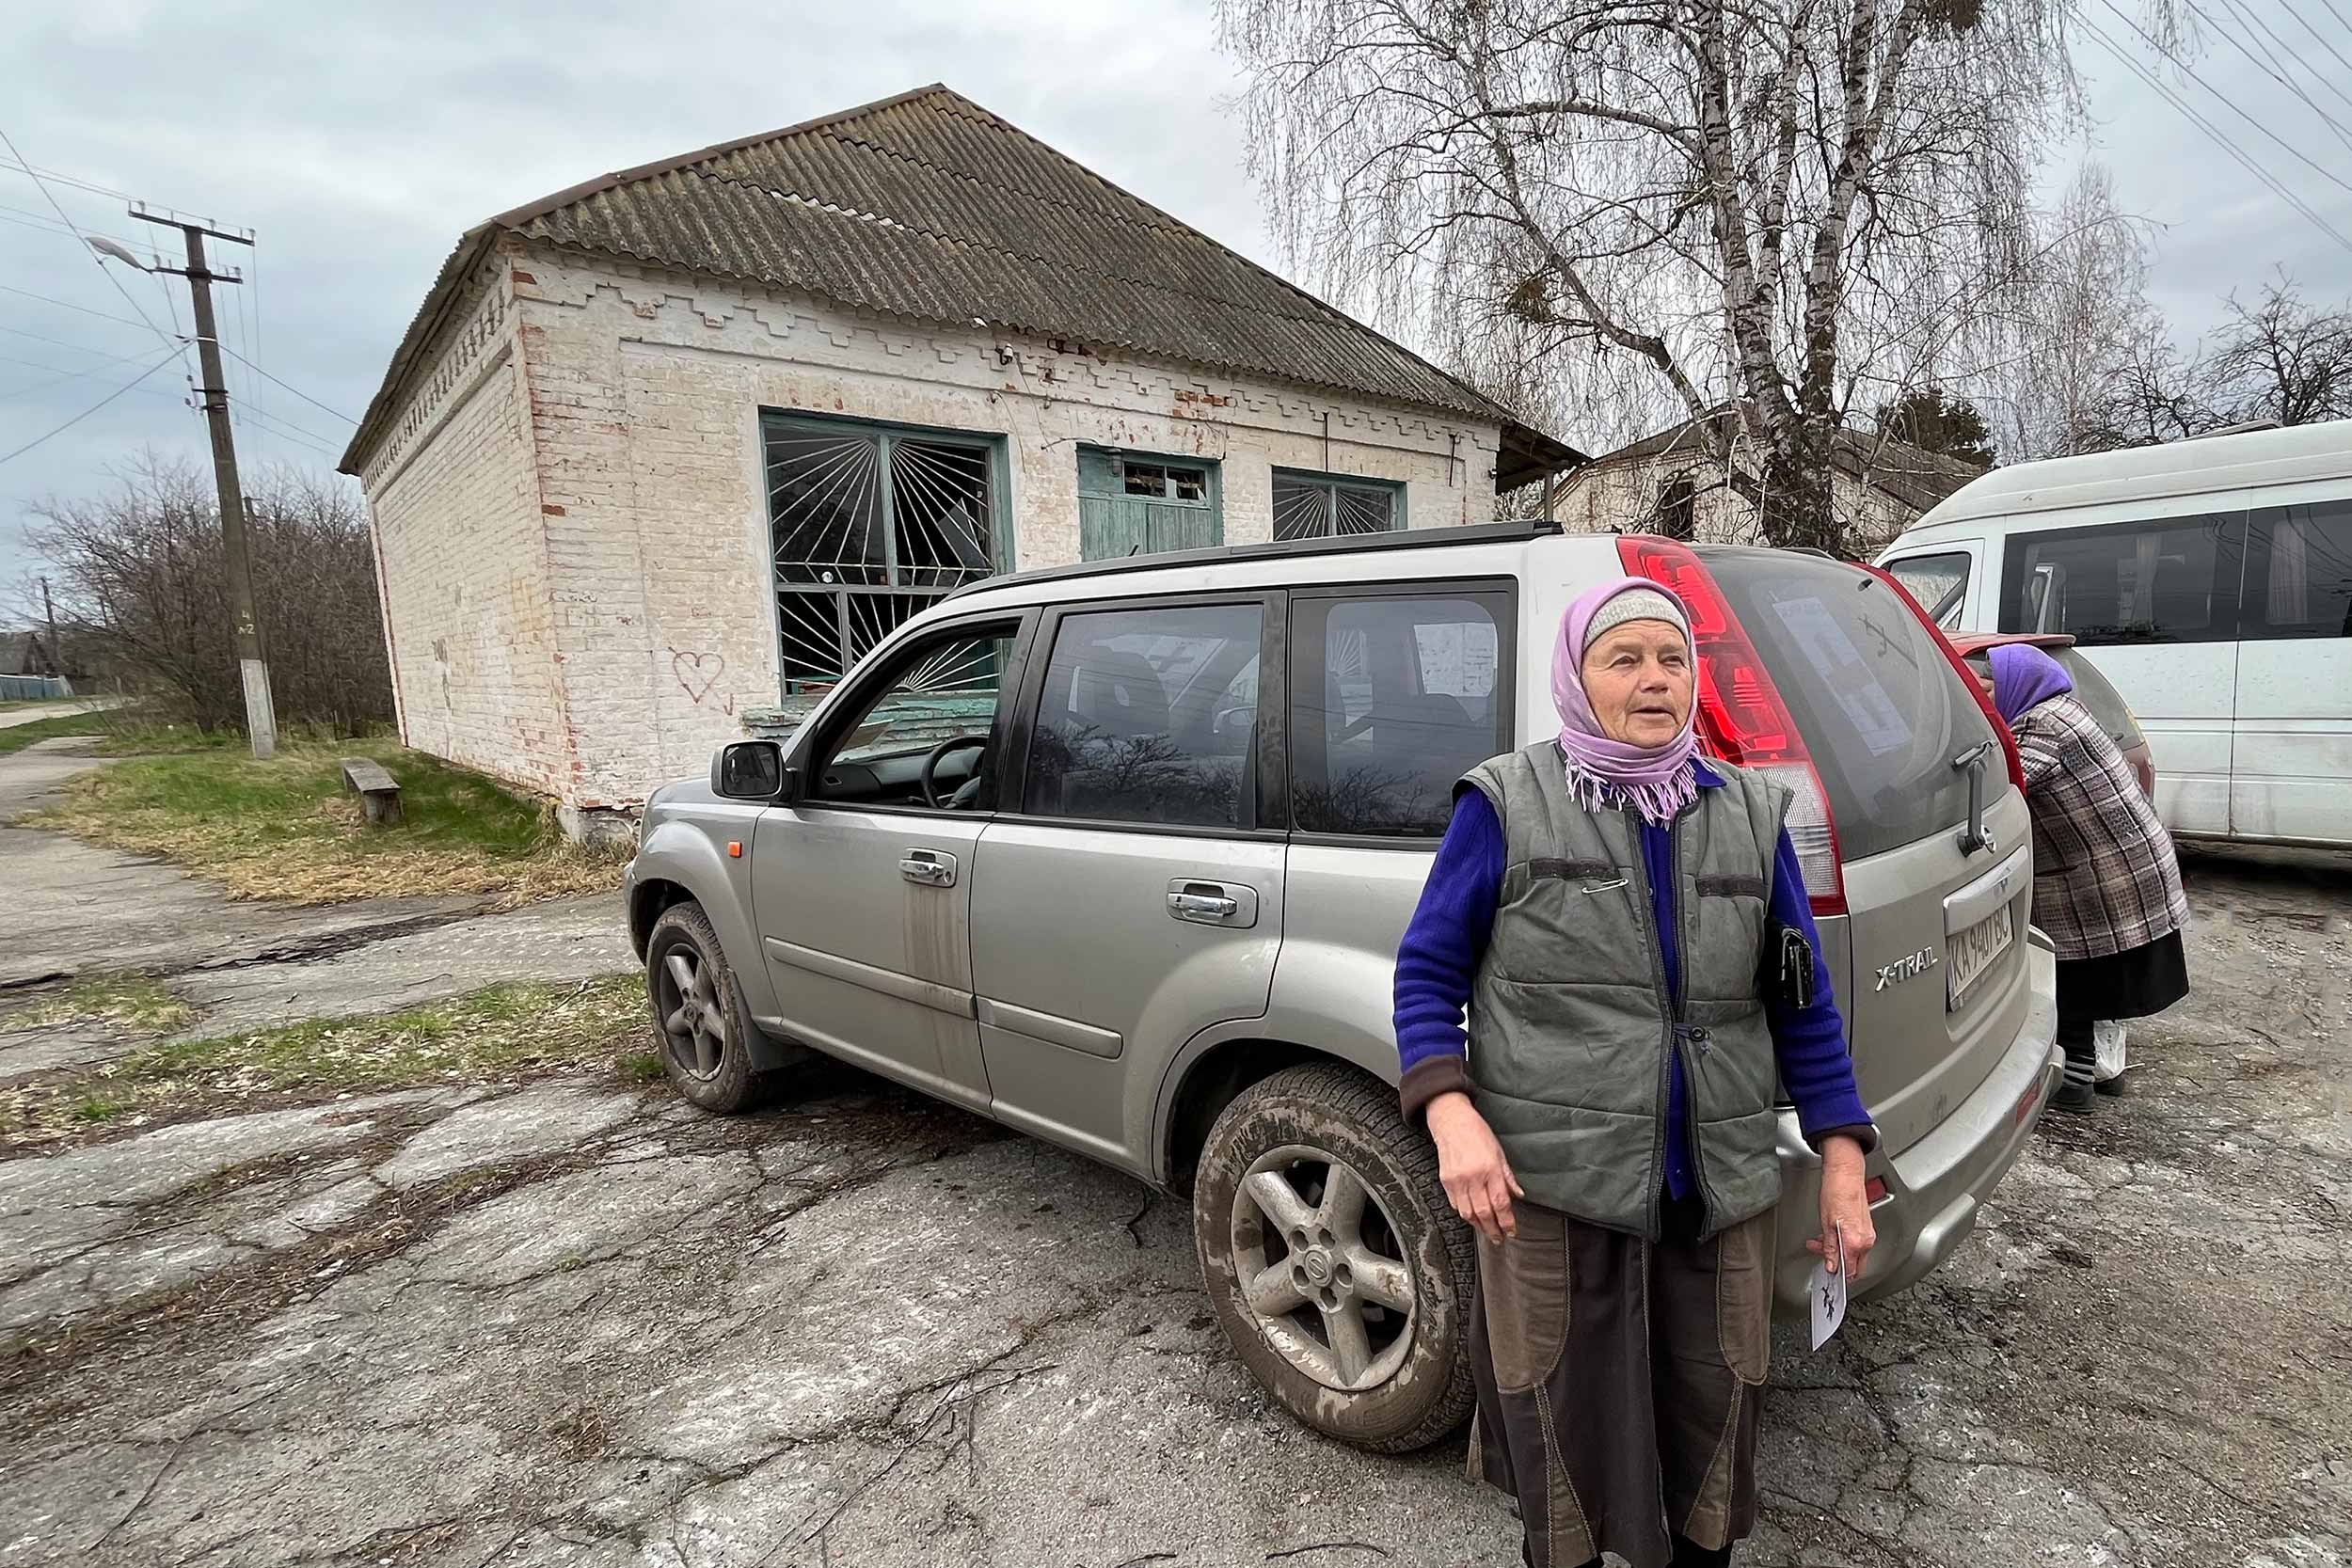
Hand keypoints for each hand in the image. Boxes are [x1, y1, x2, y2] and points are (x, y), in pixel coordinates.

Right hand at [1425, 1091, 1523, 1241]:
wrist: (1451, 1121)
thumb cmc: (1477, 1133)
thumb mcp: (1499, 1152)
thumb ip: (1508, 1177)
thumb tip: (1518, 1195)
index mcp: (1490, 1169)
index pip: (1500, 1203)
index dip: (1507, 1221)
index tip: (1512, 1231)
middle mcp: (1473, 1177)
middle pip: (1484, 1213)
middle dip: (1493, 1229)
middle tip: (1500, 1238)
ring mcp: (1457, 1180)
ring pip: (1468, 1213)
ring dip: (1479, 1225)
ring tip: (1487, 1230)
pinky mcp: (1446, 1181)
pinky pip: (1456, 1205)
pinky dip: (1465, 1214)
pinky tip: (1472, 1216)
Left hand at [1807, 1133, 1875, 1283]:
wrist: (1846, 1174)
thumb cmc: (1835, 1193)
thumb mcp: (1826, 1224)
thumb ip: (1829, 1248)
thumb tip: (1831, 1266)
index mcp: (1856, 1242)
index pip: (1849, 1271)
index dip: (1836, 1276)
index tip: (1826, 1275)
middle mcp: (1866, 1240)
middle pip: (1853, 1264)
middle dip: (1836, 1264)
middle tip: (1818, 1253)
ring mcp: (1868, 1233)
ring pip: (1854, 1253)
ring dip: (1837, 1252)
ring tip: (1819, 1241)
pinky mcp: (1866, 1226)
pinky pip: (1856, 1242)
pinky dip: (1843, 1242)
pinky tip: (1830, 1234)